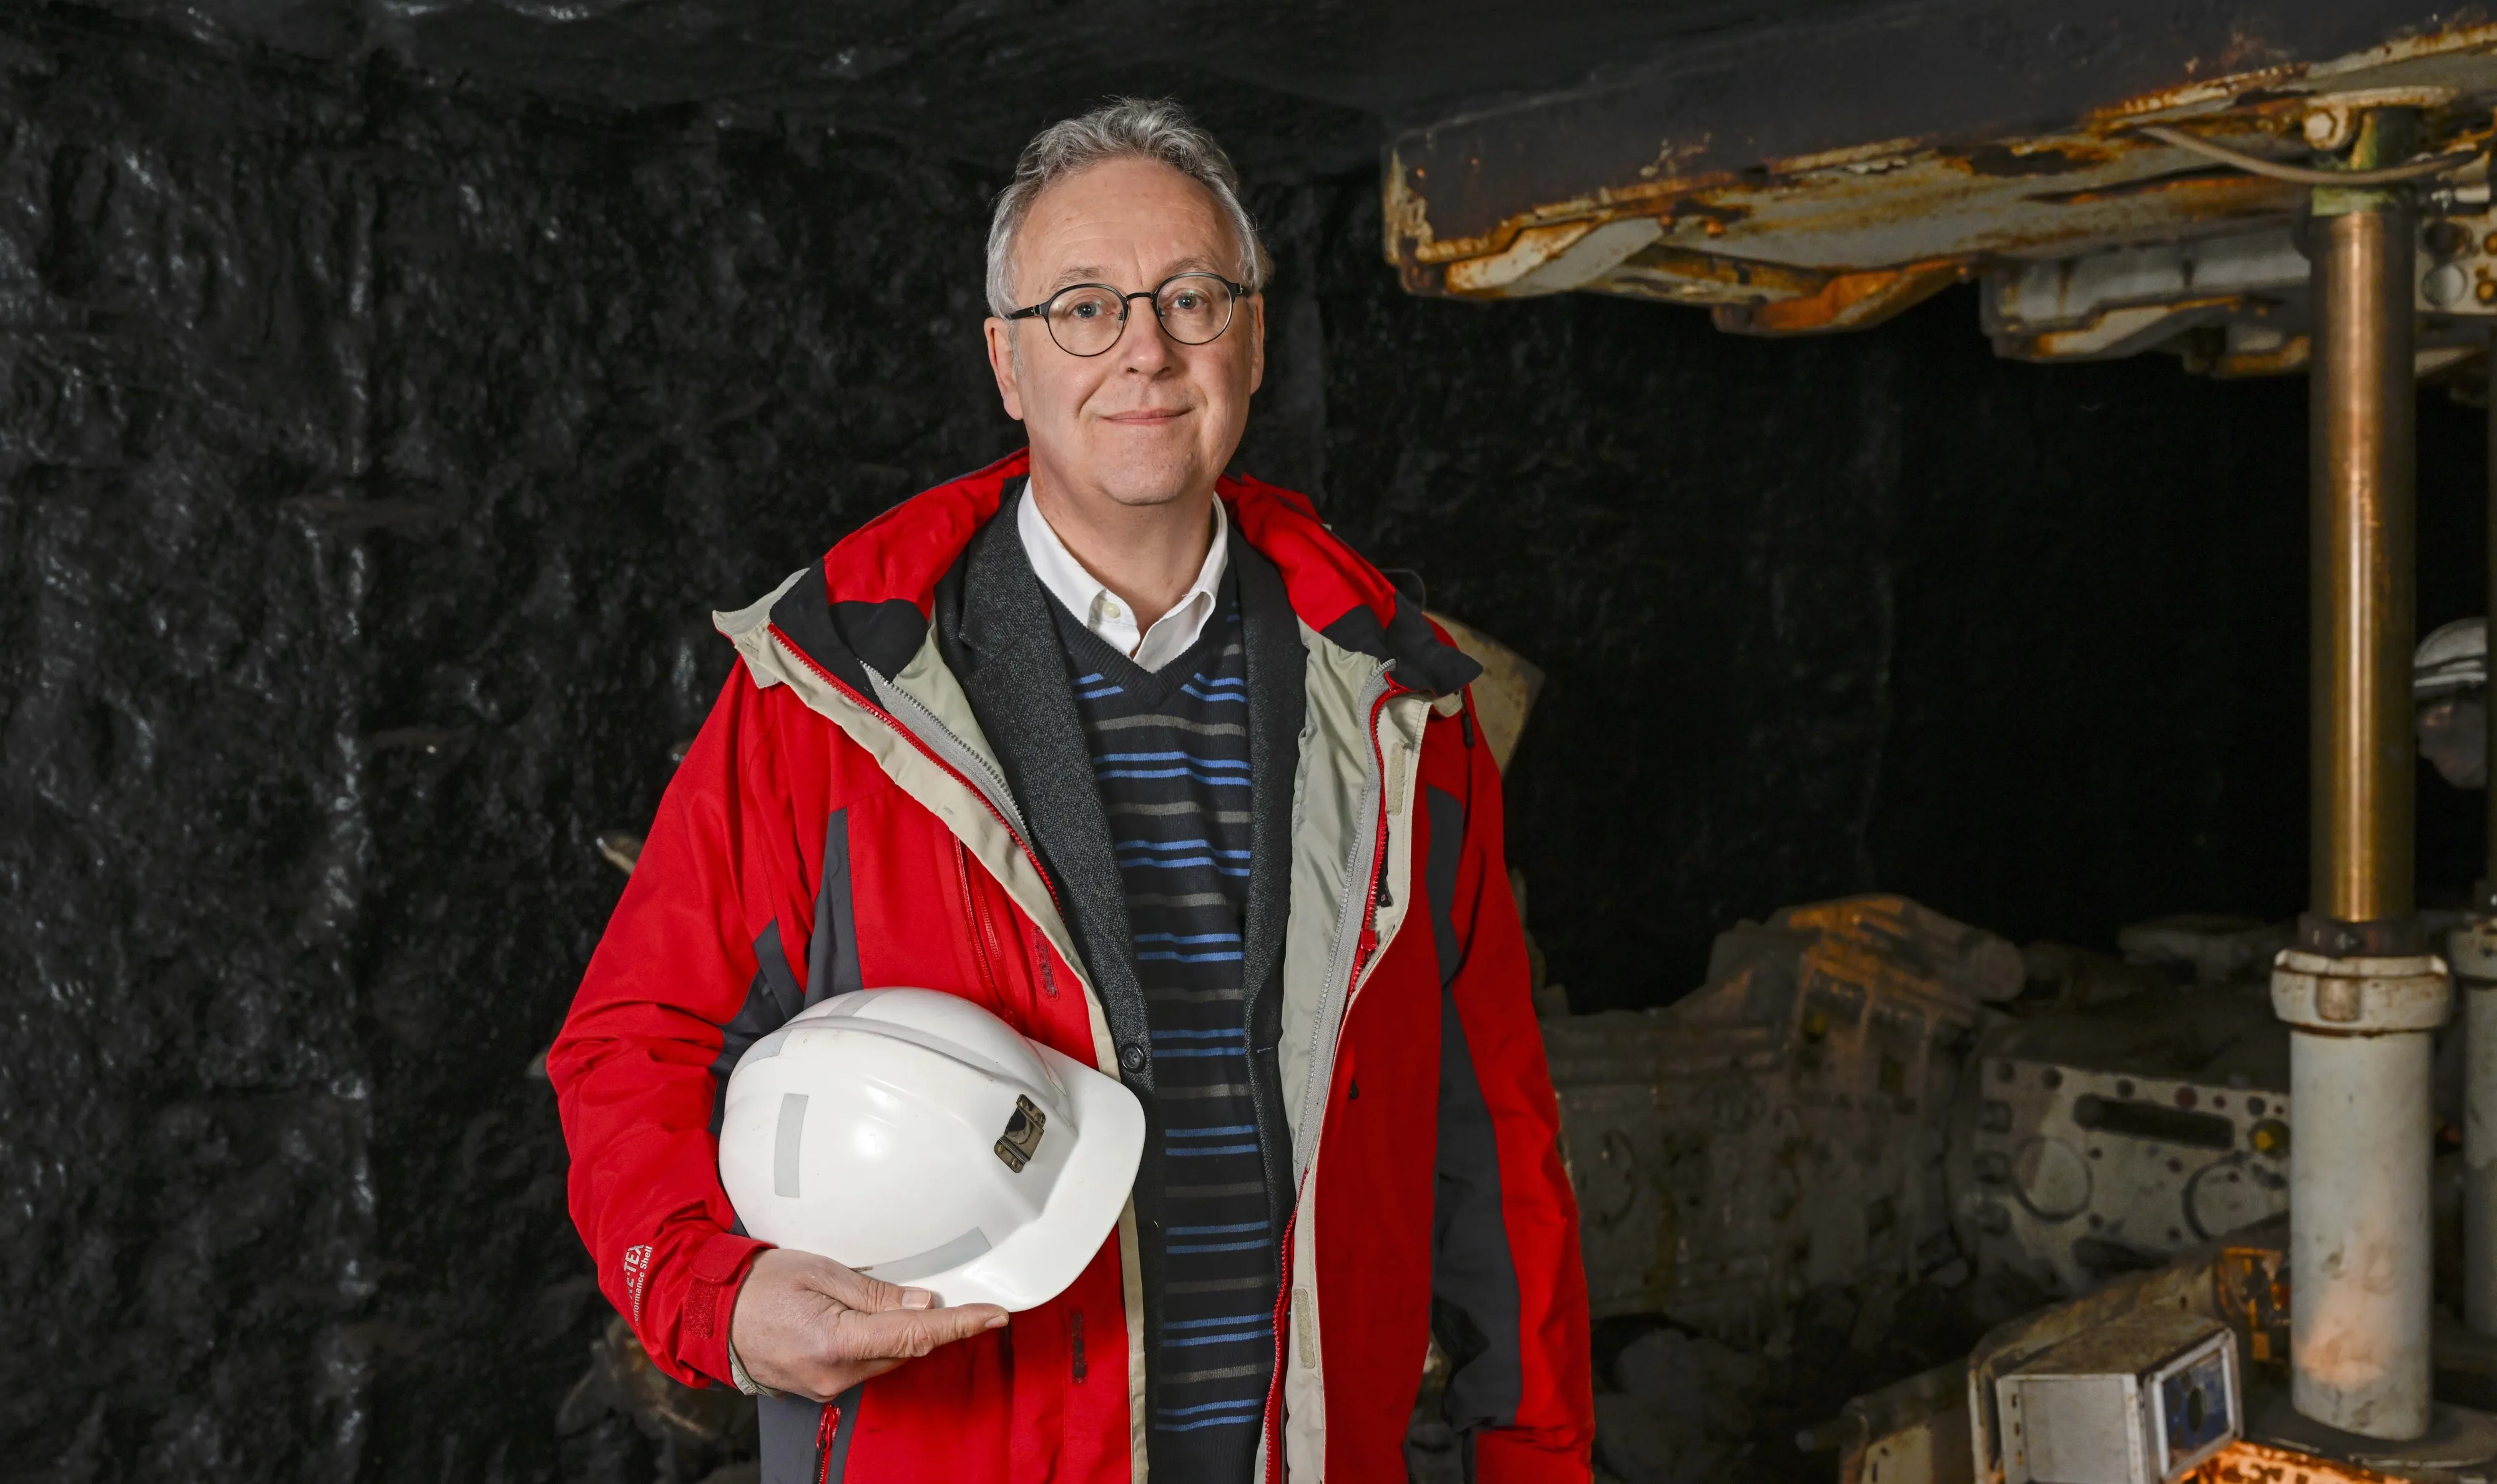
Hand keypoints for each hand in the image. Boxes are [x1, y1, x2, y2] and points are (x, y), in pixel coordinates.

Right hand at [729, 1248, 1007, 1400]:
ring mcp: (828, 1387)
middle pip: (906, 1350)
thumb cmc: (762, 1285)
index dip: (961, 1325)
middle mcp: (835, 1374)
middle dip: (929, 1323)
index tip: (994, 1315)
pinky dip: (878, 1344)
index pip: (916, 1335)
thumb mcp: (823, 1272)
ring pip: (888, 1360)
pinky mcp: (822, 1388)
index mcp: (837, 1342)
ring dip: (900, 1334)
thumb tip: (924, 1304)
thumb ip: (877, 1293)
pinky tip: (869, 1321)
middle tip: (945, 1292)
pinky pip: (866, 1365)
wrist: (715, 1313)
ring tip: (887, 1301)